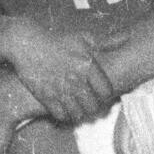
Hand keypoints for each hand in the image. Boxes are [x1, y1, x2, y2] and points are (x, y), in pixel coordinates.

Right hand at [0, 20, 119, 124]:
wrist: (26, 43)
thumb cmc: (58, 40)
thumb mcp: (83, 38)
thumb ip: (106, 42)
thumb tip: (127, 37)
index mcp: (88, 65)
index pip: (107, 91)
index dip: (107, 96)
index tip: (103, 95)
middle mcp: (76, 79)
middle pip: (94, 106)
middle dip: (95, 108)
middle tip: (93, 106)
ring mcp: (61, 89)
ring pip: (78, 114)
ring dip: (81, 114)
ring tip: (80, 109)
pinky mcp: (46, 97)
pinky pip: (62, 116)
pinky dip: (65, 116)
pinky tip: (65, 109)